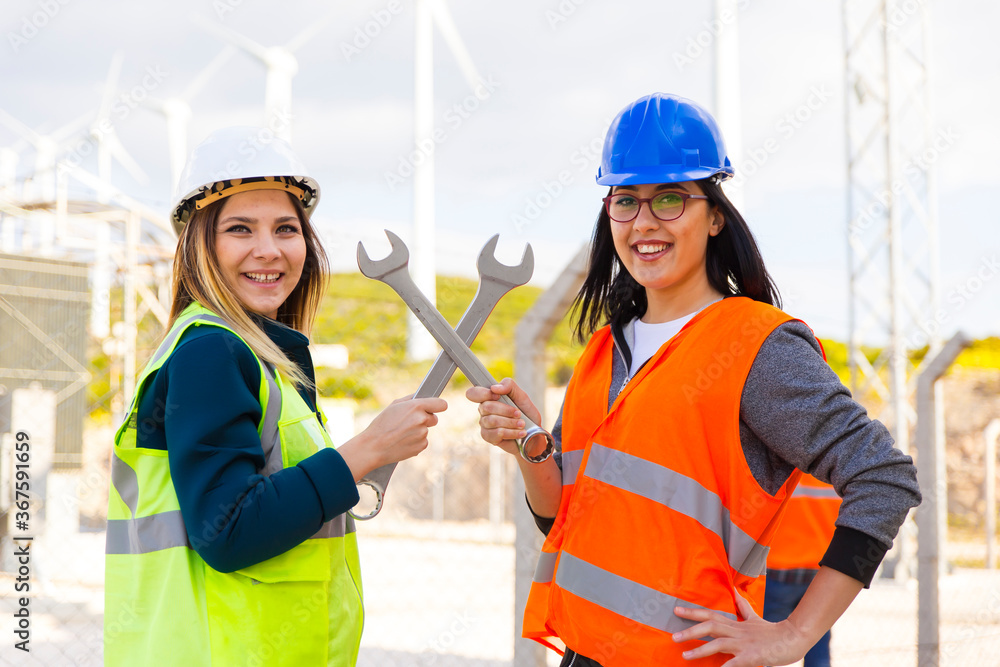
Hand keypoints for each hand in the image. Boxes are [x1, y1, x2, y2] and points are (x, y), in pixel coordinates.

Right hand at [339, 395, 446, 479]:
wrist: (374, 447)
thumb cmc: (381, 424)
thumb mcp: (394, 406)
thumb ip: (411, 400)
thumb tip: (422, 396)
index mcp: (416, 406)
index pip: (441, 404)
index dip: (438, 406)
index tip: (436, 408)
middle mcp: (422, 419)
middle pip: (434, 419)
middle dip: (425, 420)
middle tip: (409, 423)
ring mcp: (423, 434)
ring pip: (426, 431)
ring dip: (417, 432)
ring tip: (401, 434)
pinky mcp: (421, 446)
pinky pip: (423, 442)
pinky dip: (415, 442)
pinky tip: (403, 441)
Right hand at [466, 377, 539, 456]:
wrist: (533, 434)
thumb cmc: (525, 413)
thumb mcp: (521, 396)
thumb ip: (509, 386)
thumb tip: (494, 388)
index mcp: (488, 398)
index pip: (473, 393)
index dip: (483, 393)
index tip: (497, 396)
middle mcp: (483, 410)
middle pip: (486, 407)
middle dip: (506, 410)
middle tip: (519, 413)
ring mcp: (484, 424)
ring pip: (492, 421)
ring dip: (511, 422)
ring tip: (522, 424)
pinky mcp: (488, 437)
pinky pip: (496, 434)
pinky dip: (511, 433)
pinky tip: (520, 433)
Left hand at [671, 590, 812, 665]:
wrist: (794, 638)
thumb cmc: (772, 631)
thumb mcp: (755, 617)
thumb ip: (742, 607)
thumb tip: (735, 591)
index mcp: (736, 623)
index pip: (711, 614)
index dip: (693, 612)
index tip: (676, 610)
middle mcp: (737, 631)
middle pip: (711, 626)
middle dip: (691, 631)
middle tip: (674, 637)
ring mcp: (744, 644)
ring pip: (718, 644)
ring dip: (700, 650)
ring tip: (685, 656)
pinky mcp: (753, 656)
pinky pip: (736, 663)